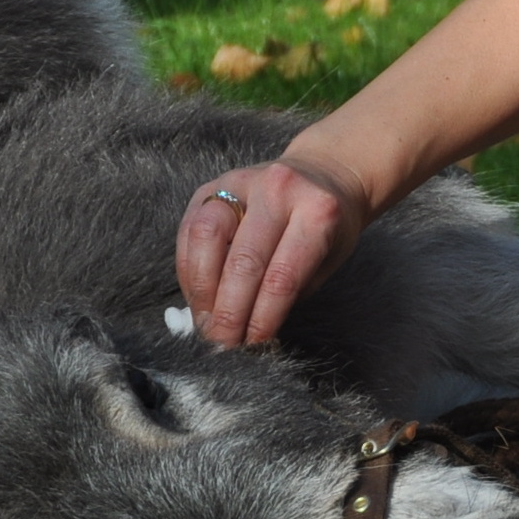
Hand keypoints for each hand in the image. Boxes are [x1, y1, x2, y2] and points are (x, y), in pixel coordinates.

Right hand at [175, 154, 368, 347]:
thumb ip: (291, 291)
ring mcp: (242, 182)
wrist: (324, 173)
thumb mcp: (328, 259)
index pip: (283, 276)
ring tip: (205, 320)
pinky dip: (189, 268)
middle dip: (228, 312)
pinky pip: (190, 229)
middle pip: (242, 261)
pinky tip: (196, 294)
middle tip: (222, 343)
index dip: (262, 318)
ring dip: (201, 288)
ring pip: (205, 237)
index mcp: (317, 212)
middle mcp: (278, 190)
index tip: (251, 345)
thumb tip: (248, 334)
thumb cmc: (328, 226)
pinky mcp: (213, 184)